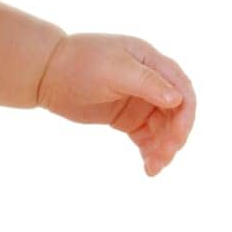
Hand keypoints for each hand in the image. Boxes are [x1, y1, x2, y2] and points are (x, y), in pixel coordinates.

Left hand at [36, 32, 195, 175]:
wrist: (47, 72)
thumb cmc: (80, 63)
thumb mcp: (114, 69)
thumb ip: (147, 83)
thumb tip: (177, 99)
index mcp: (152, 62)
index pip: (182, 90)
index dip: (185, 115)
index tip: (176, 138)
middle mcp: (151, 82)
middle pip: (176, 113)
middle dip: (173, 137)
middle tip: (162, 158)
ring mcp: (139, 101)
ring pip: (163, 129)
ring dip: (163, 149)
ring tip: (153, 168)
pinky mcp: (127, 118)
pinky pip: (147, 137)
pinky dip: (150, 152)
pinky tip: (148, 167)